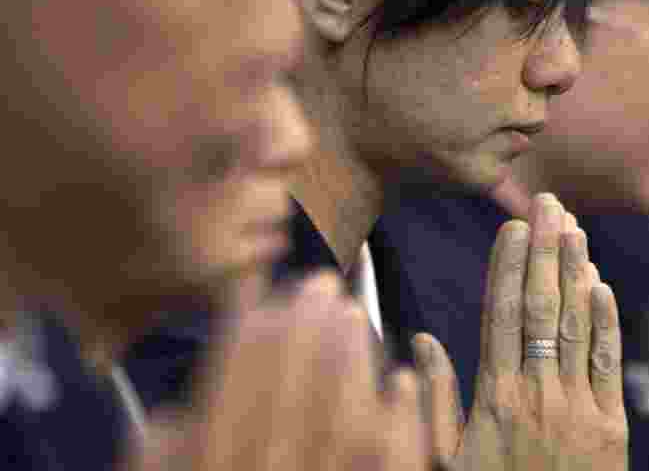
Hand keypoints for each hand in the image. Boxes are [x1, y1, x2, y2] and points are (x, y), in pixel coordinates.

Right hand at [131, 272, 427, 470]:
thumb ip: (160, 465)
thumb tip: (179, 415)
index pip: (231, 395)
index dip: (250, 336)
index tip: (265, 293)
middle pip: (292, 399)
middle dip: (305, 331)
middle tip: (318, 283)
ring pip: (348, 426)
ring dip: (352, 362)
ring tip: (353, 314)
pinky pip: (396, 469)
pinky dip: (402, 421)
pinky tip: (400, 377)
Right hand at [413, 193, 627, 470]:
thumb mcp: (443, 458)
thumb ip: (434, 399)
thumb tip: (420, 340)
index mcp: (493, 399)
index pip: (500, 314)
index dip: (507, 265)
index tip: (513, 225)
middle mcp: (536, 395)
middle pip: (541, 307)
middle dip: (545, 250)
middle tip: (549, 202)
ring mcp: (577, 410)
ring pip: (575, 325)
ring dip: (576, 271)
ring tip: (575, 227)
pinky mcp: (611, 428)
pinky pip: (607, 363)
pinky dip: (605, 321)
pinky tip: (601, 284)